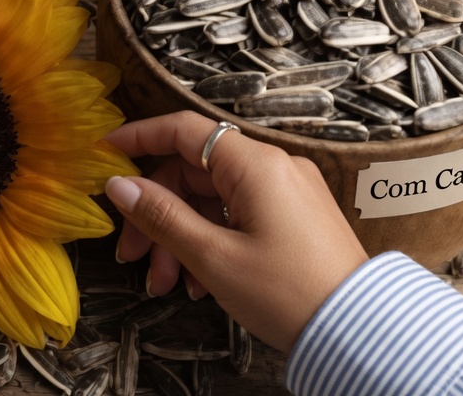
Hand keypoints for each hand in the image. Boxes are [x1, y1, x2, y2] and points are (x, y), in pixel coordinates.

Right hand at [103, 111, 367, 352]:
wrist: (359, 332)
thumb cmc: (289, 294)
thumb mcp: (213, 257)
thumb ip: (161, 216)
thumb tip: (119, 186)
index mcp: (255, 165)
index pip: (182, 129)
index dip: (138, 138)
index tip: (103, 153)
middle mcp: (273, 167)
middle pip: (192, 172)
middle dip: (156, 214)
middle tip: (131, 255)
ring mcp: (287, 190)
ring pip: (212, 199)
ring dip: (181, 237)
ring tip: (167, 284)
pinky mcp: (295, 215)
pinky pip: (238, 214)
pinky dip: (212, 241)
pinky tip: (200, 282)